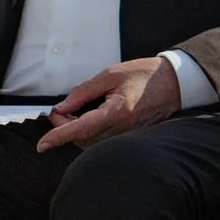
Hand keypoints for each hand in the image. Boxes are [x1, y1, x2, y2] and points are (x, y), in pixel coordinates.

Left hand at [38, 56, 181, 150]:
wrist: (177, 83)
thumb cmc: (147, 75)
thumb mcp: (111, 74)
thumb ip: (83, 91)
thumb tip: (62, 107)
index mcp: (117, 110)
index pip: (81, 128)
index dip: (59, 136)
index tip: (43, 144)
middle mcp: (123, 127)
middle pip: (83, 138)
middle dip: (65, 127)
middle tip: (60, 111)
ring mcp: (128, 135)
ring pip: (91, 143)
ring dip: (77, 131)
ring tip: (75, 113)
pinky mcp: (131, 137)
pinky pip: (103, 141)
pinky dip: (90, 133)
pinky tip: (90, 119)